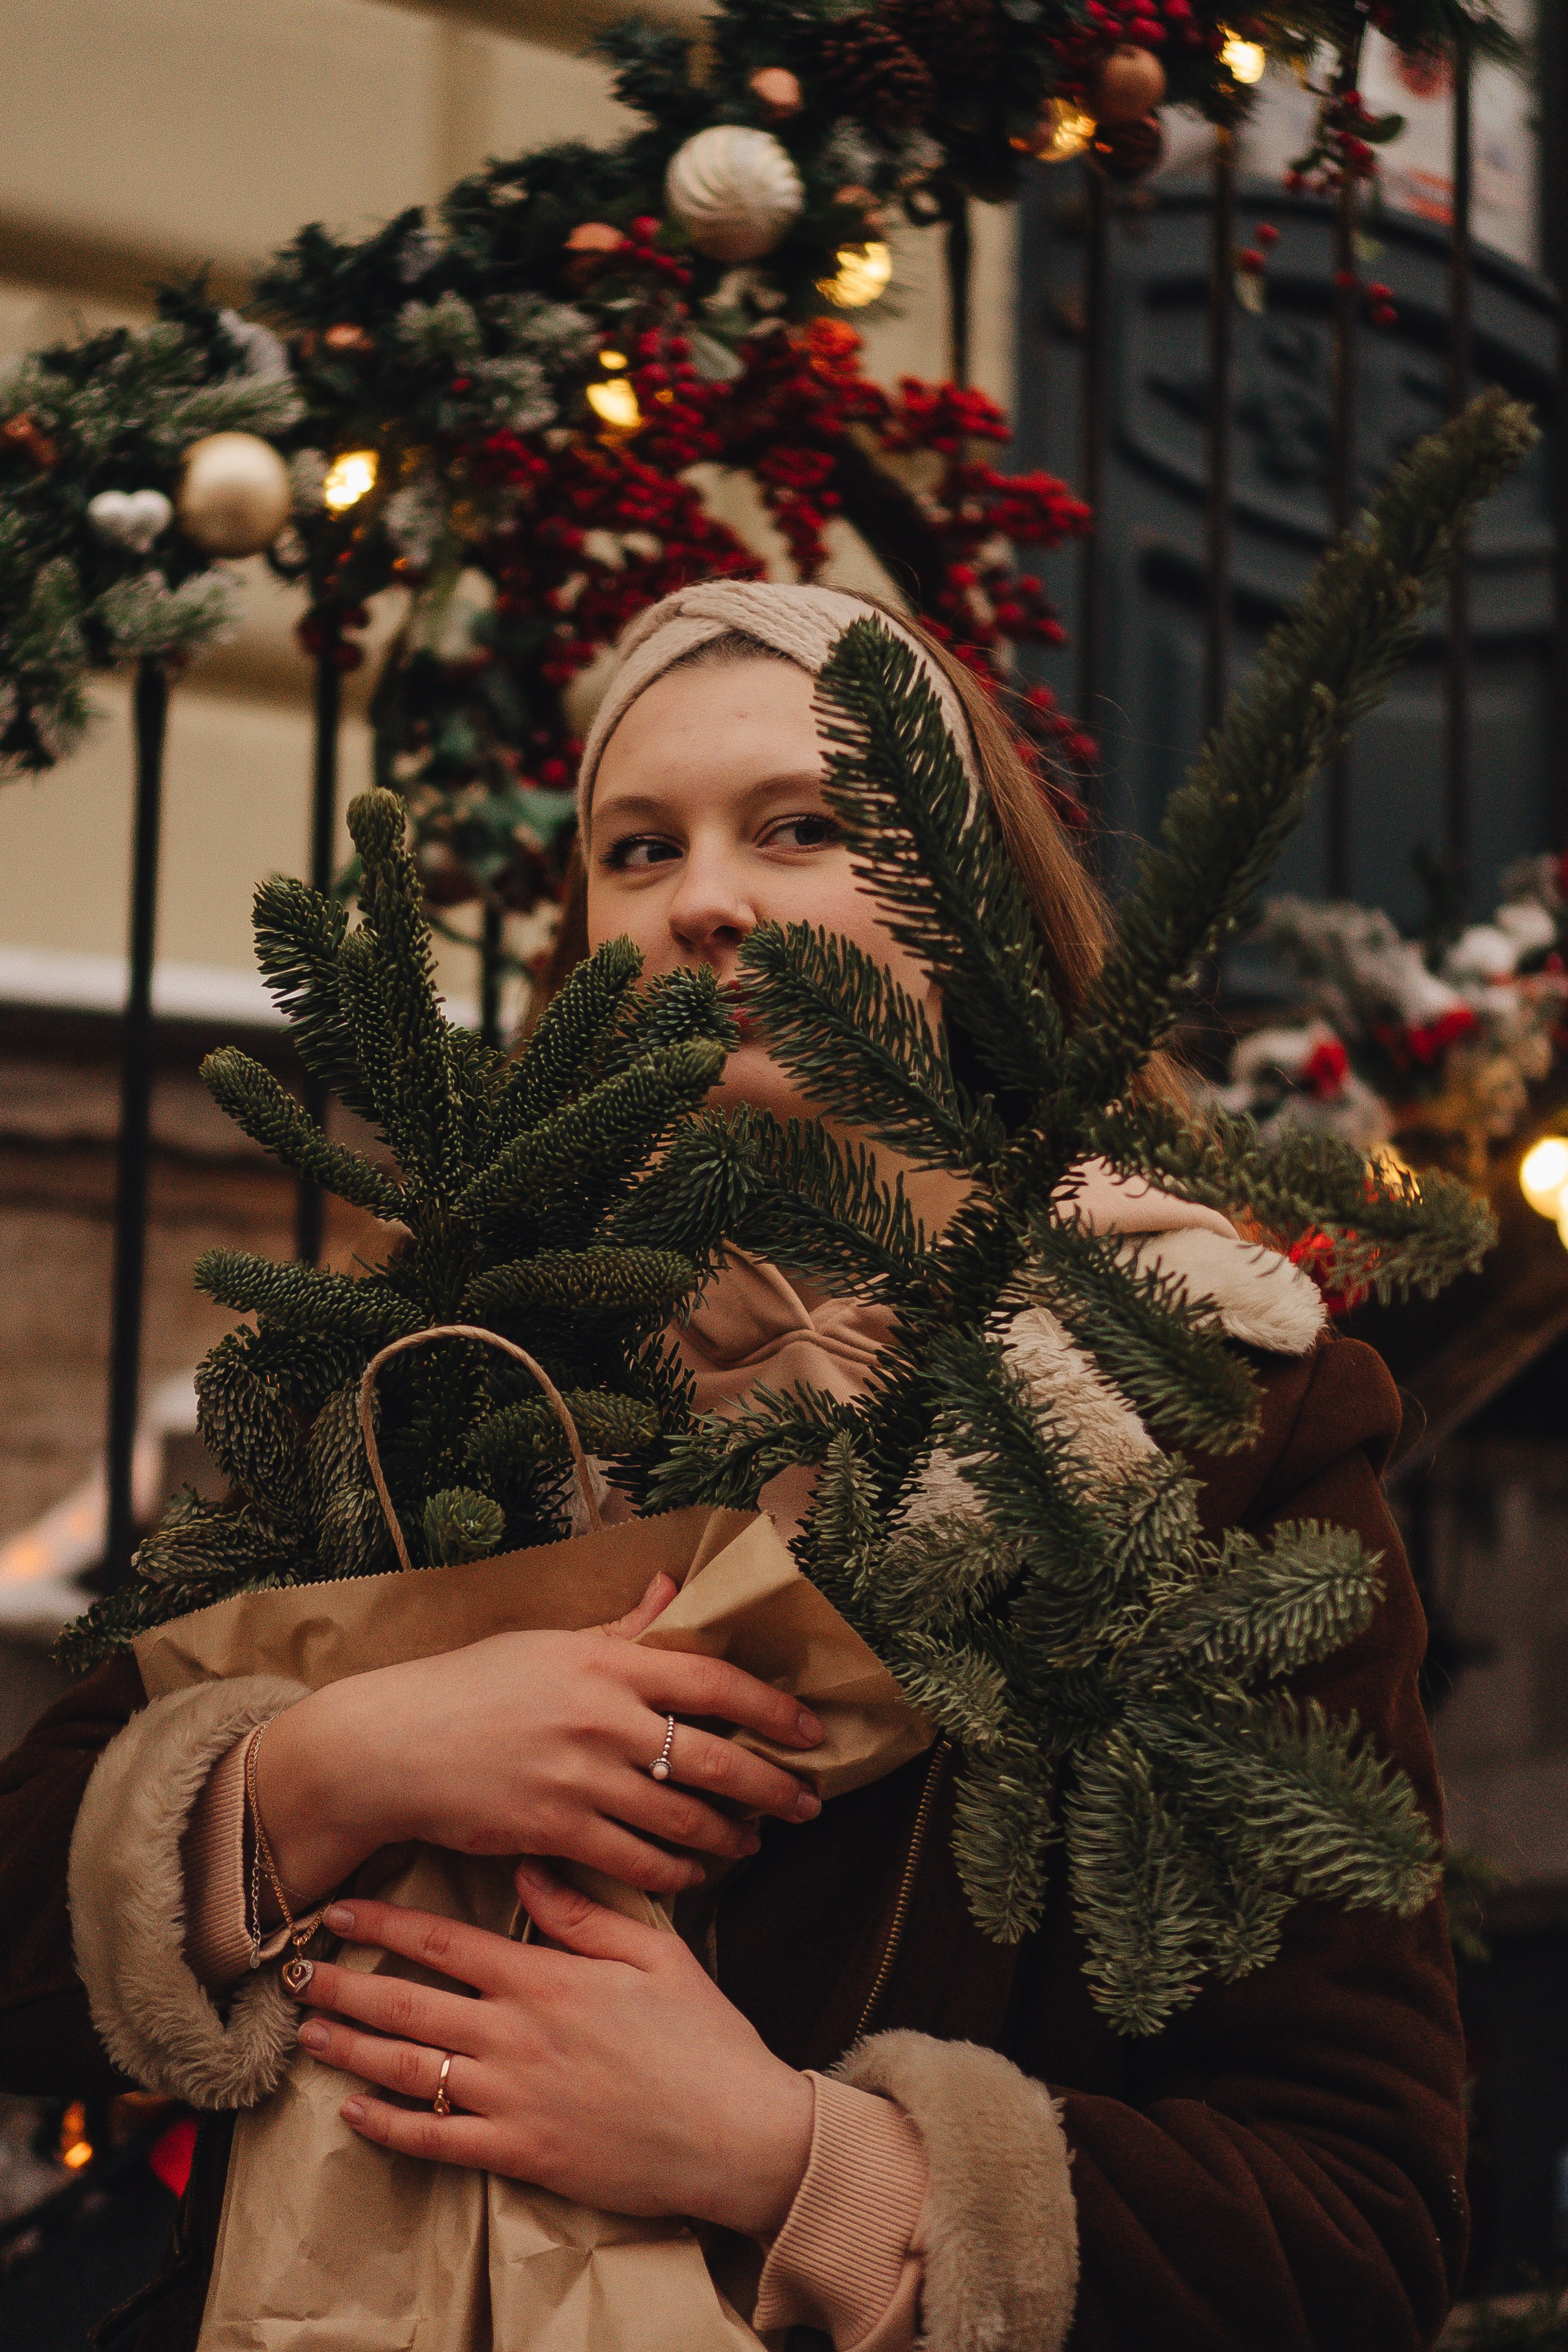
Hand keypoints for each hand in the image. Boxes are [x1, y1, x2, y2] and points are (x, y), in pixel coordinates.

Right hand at [256, 1575, 823, 1907]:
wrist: (392, 1746)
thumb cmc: (471, 1687)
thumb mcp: (547, 1644)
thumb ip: (620, 1629)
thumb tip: (670, 1587)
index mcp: (606, 1664)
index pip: (713, 1681)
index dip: (771, 1709)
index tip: (809, 1730)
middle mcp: (602, 1720)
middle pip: (714, 1760)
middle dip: (772, 1789)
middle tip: (804, 1806)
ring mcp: (580, 1780)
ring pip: (683, 1820)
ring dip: (729, 1838)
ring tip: (750, 1844)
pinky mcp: (556, 1832)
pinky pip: (638, 1864)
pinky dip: (676, 1874)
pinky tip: (692, 1874)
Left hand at [295, 1868, 814, 2238]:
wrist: (736, 2133)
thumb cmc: (704, 2038)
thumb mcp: (655, 1952)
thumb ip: (585, 1912)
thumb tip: (529, 1867)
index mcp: (547, 1980)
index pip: (446, 1944)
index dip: (386, 1925)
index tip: (341, 1910)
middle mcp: (517, 2036)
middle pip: (410, 2004)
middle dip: (347, 1984)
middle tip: (296, 1973)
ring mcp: (514, 2099)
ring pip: (410, 2070)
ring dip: (354, 2048)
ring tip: (310, 2031)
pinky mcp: (521, 2154)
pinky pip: (437, 2141)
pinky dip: (388, 2127)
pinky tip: (354, 2112)